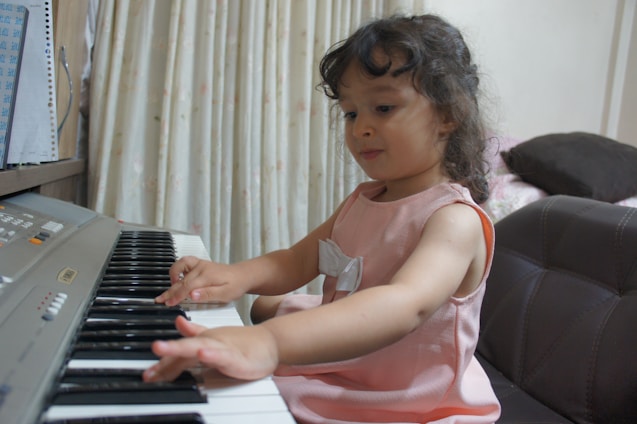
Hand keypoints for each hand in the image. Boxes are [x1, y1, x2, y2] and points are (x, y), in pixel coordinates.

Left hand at [142, 316, 278, 381]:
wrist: (270, 342)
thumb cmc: (243, 342)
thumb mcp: (215, 337)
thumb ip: (195, 331)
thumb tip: (178, 322)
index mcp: (203, 341)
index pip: (179, 352)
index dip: (163, 362)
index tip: (147, 374)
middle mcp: (209, 342)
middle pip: (183, 350)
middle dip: (164, 357)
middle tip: (147, 371)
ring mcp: (222, 348)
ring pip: (198, 348)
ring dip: (180, 349)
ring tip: (163, 349)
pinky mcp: (236, 357)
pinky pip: (223, 355)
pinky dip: (213, 353)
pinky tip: (203, 353)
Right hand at [155, 256, 246, 305]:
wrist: (242, 275)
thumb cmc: (235, 285)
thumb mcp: (225, 294)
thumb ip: (208, 294)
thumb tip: (192, 295)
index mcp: (207, 276)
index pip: (186, 286)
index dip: (176, 296)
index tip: (169, 303)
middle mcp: (201, 268)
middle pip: (180, 279)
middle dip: (170, 291)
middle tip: (161, 300)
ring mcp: (199, 264)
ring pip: (179, 266)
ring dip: (172, 276)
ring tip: (169, 289)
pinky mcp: (199, 263)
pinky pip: (183, 263)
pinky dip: (177, 269)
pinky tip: (176, 279)